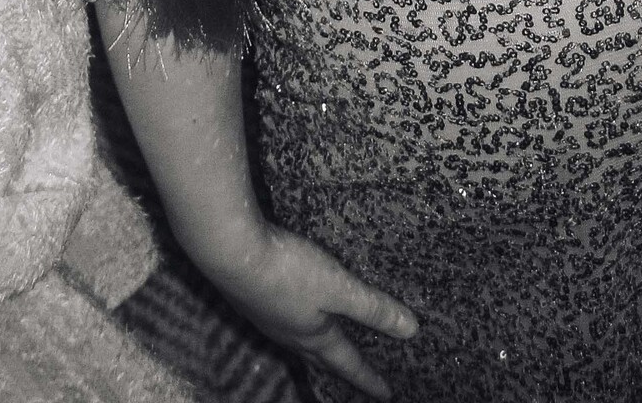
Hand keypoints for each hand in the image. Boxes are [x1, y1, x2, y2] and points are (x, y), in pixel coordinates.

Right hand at [204, 221, 417, 400]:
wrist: (231, 252)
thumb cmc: (286, 270)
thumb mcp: (338, 286)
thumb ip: (372, 306)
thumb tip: (410, 330)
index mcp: (314, 336)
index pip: (348, 362)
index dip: (369, 377)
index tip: (386, 393)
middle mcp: (290, 334)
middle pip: (321, 359)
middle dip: (340, 371)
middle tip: (356, 381)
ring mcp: (269, 319)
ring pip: (298, 343)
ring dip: (315, 351)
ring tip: (323, 352)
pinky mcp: (253, 299)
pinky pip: (281, 324)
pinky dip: (294, 328)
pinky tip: (290, 313)